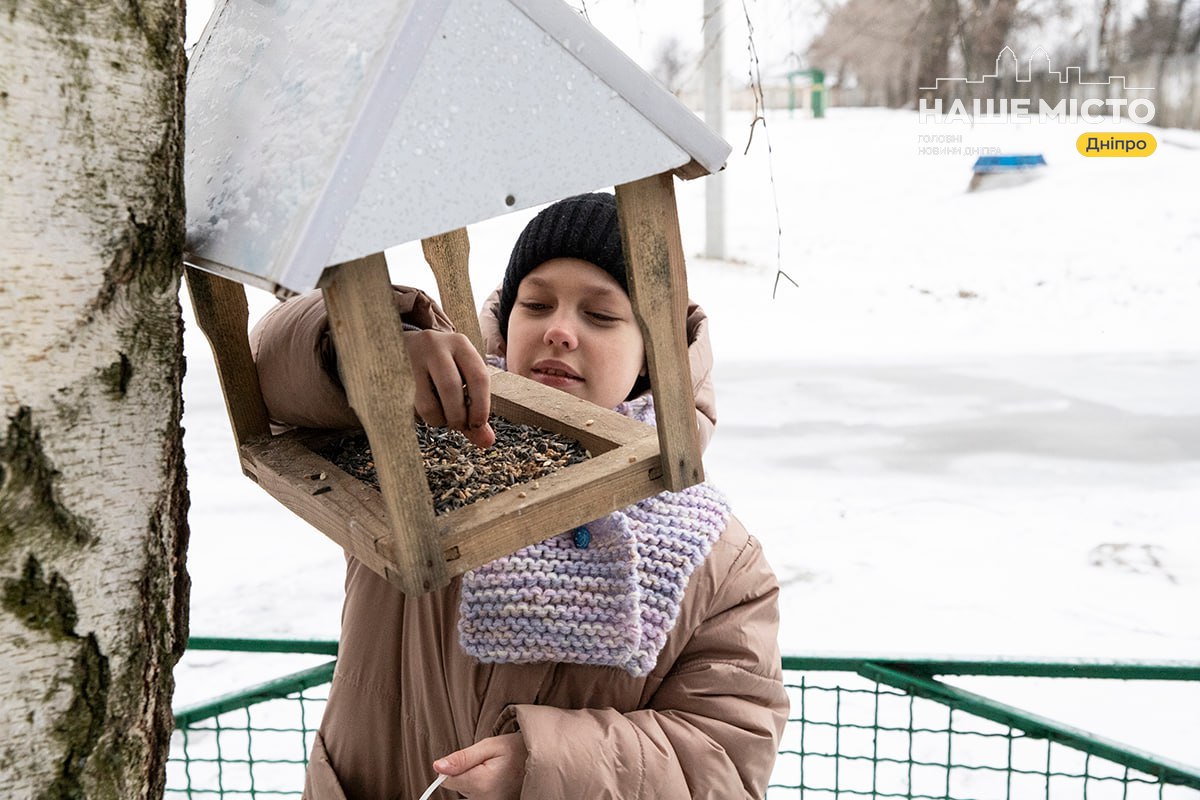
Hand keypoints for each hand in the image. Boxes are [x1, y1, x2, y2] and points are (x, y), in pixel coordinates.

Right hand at [404, 329, 494, 447]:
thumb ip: (475, 409)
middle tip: (458, 426)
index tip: (477, 425)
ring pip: (428, 403)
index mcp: (460, 344)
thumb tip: (487, 441)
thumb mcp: (462, 378)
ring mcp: (410, 358)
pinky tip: (422, 407)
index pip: (478, 377)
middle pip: (451, 389)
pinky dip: (421, 417)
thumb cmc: (440, 366)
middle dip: (457, 417)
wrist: (399, 344)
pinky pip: (409, 408)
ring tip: (439, 415)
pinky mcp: (392, 374)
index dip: (481, 408)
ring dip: (437, 420)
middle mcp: (436, 346)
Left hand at [433, 733, 526, 798]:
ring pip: (467, 792)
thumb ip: (462, 758)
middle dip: (467, 772)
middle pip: (458, 787)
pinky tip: (494, 779)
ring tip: (493, 769)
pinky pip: (477, 796)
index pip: (447, 781)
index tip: (470, 758)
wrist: (540, 759)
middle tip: (486, 761)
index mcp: (480, 783)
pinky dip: (482, 787)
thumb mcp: (489, 746)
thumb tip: (438, 767)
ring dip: (475, 780)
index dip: (454, 766)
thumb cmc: (516, 749)